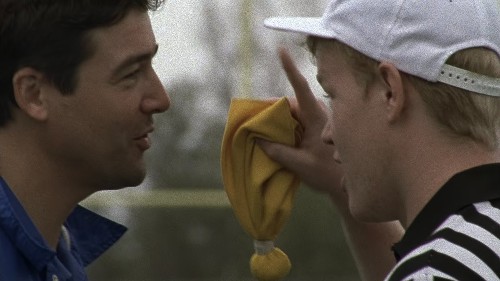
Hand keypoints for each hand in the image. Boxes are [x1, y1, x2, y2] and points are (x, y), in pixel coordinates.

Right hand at [257, 48, 347, 212]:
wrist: (347, 185)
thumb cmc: (327, 173)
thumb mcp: (299, 164)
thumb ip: (278, 151)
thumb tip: (258, 140)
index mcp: (316, 116)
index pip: (300, 88)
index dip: (290, 68)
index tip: (281, 51)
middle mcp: (317, 113)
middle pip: (289, 102)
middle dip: (271, 110)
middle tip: (254, 123)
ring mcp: (317, 120)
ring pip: (291, 112)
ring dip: (277, 121)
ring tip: (264, 135)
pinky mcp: (316, 128)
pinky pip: (296, 121)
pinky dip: (284, 127)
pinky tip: (277, 141)